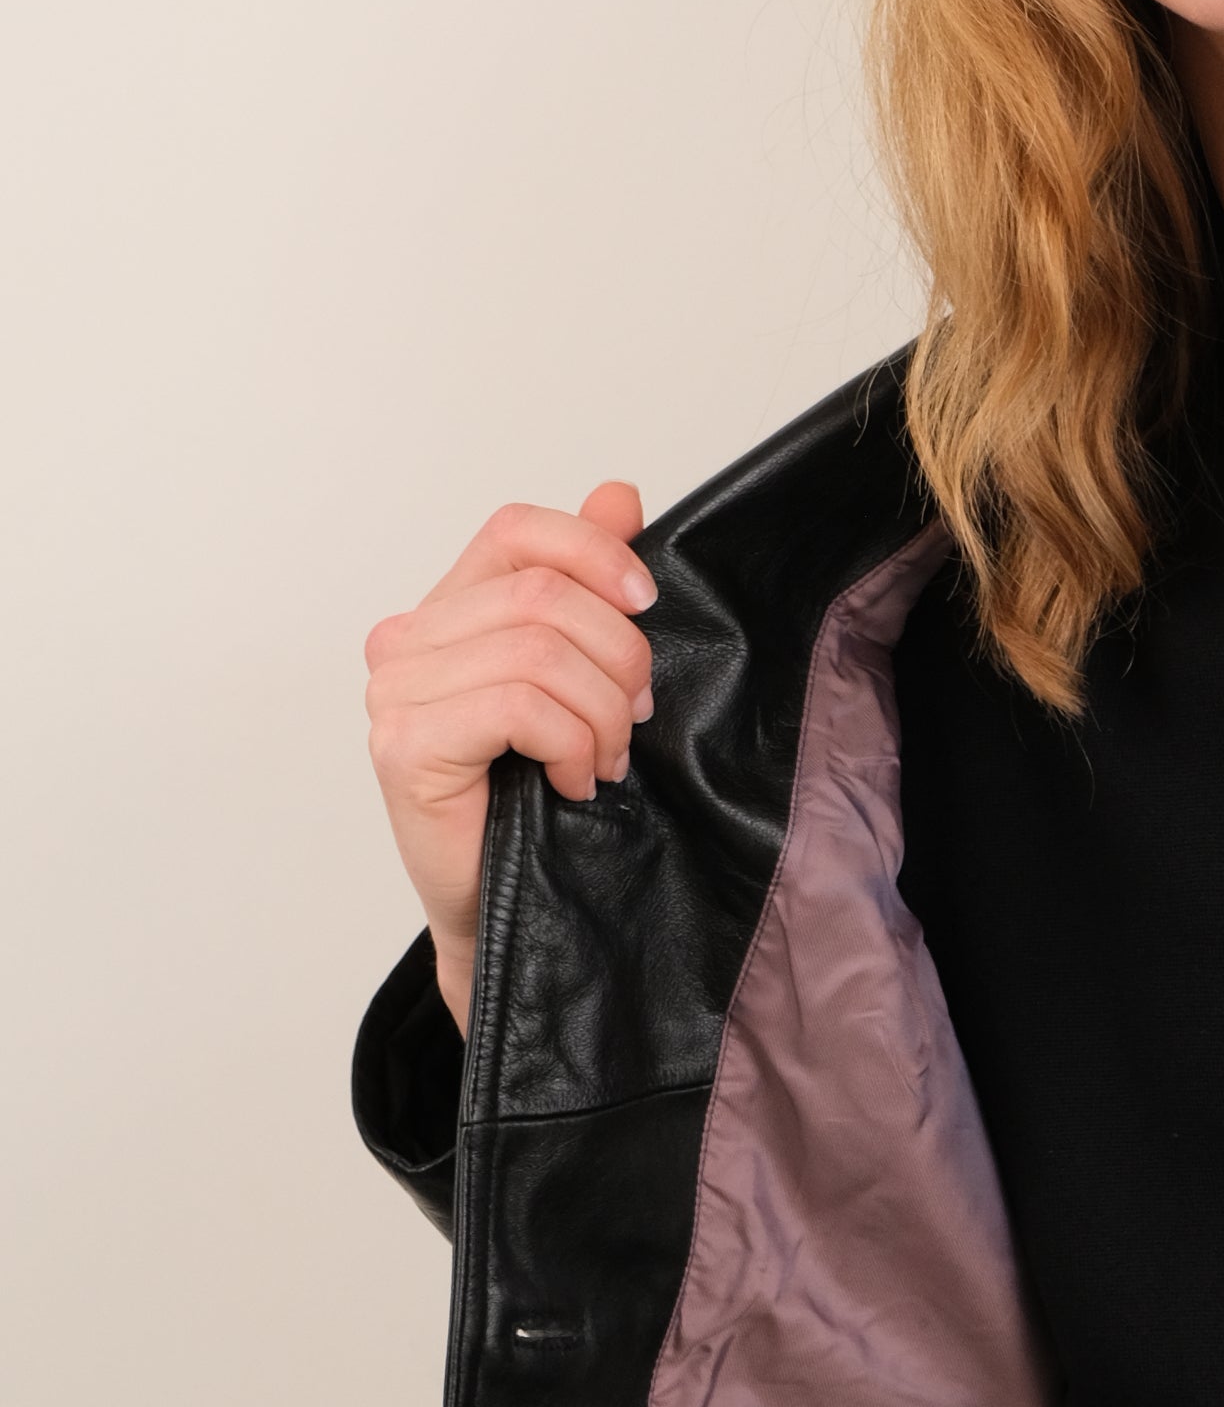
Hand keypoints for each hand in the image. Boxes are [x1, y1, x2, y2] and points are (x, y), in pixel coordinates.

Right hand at [364, 482, 652, 1034]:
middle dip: (617, 655)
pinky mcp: (404, 746)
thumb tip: (618, 495)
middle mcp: (406, 642)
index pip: (517, 532)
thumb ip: (588, 586)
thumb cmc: (539, 802)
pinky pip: (518, 705)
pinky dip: (570, 743)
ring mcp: (396, 694)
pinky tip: (574, 781)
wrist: (503, 911)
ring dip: (600, 712)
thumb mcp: (581, 681)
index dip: (594, 552)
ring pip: (538, 650)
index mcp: (446, 612)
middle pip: (541, 594)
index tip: (646, 604)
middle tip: (633, 718)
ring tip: (604, 759)